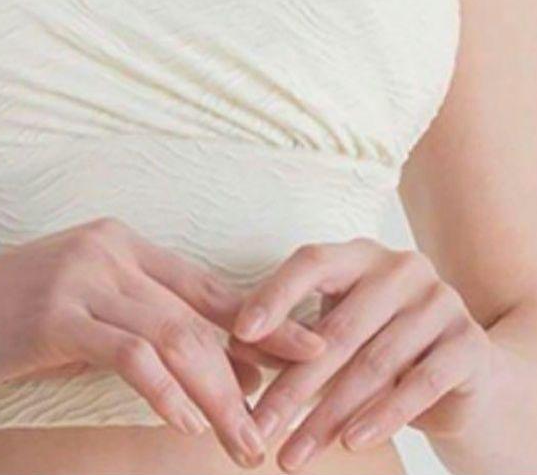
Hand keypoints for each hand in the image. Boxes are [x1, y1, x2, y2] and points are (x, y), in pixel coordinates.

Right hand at [0, 215, 327, 468]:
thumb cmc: (2, 322)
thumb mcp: (79, 317)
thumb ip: (139, 330)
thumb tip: (211, 370)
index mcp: (118, 243)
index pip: (206, 286)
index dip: (262, 323)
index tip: (312, 355)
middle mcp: (107, 248)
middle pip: (198, 314)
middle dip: (249, 372)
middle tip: (283, 425)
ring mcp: (80, 275)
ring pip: (173, 334)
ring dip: (215, 395)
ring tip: (242, 444)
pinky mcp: (54, 312)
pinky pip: (127, 353)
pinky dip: (162, 390)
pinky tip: (183, 424)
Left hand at [226, 237, 496, 471]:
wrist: (466, 375)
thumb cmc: (379, 348)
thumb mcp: (331, 336)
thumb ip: (288, 337)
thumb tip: (236, 346)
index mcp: (359, 254)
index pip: (311, 263)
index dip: (274, 296)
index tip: (238, 334)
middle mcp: (400, 268)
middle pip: (336, 329)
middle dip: (293, 386)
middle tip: (258, 426)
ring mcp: (440, 301)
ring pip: (373, 363)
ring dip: (328, 414)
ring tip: (293, 452)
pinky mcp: (469, 343)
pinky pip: (419, 384)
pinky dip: (382, 418)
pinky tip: (350, 443)